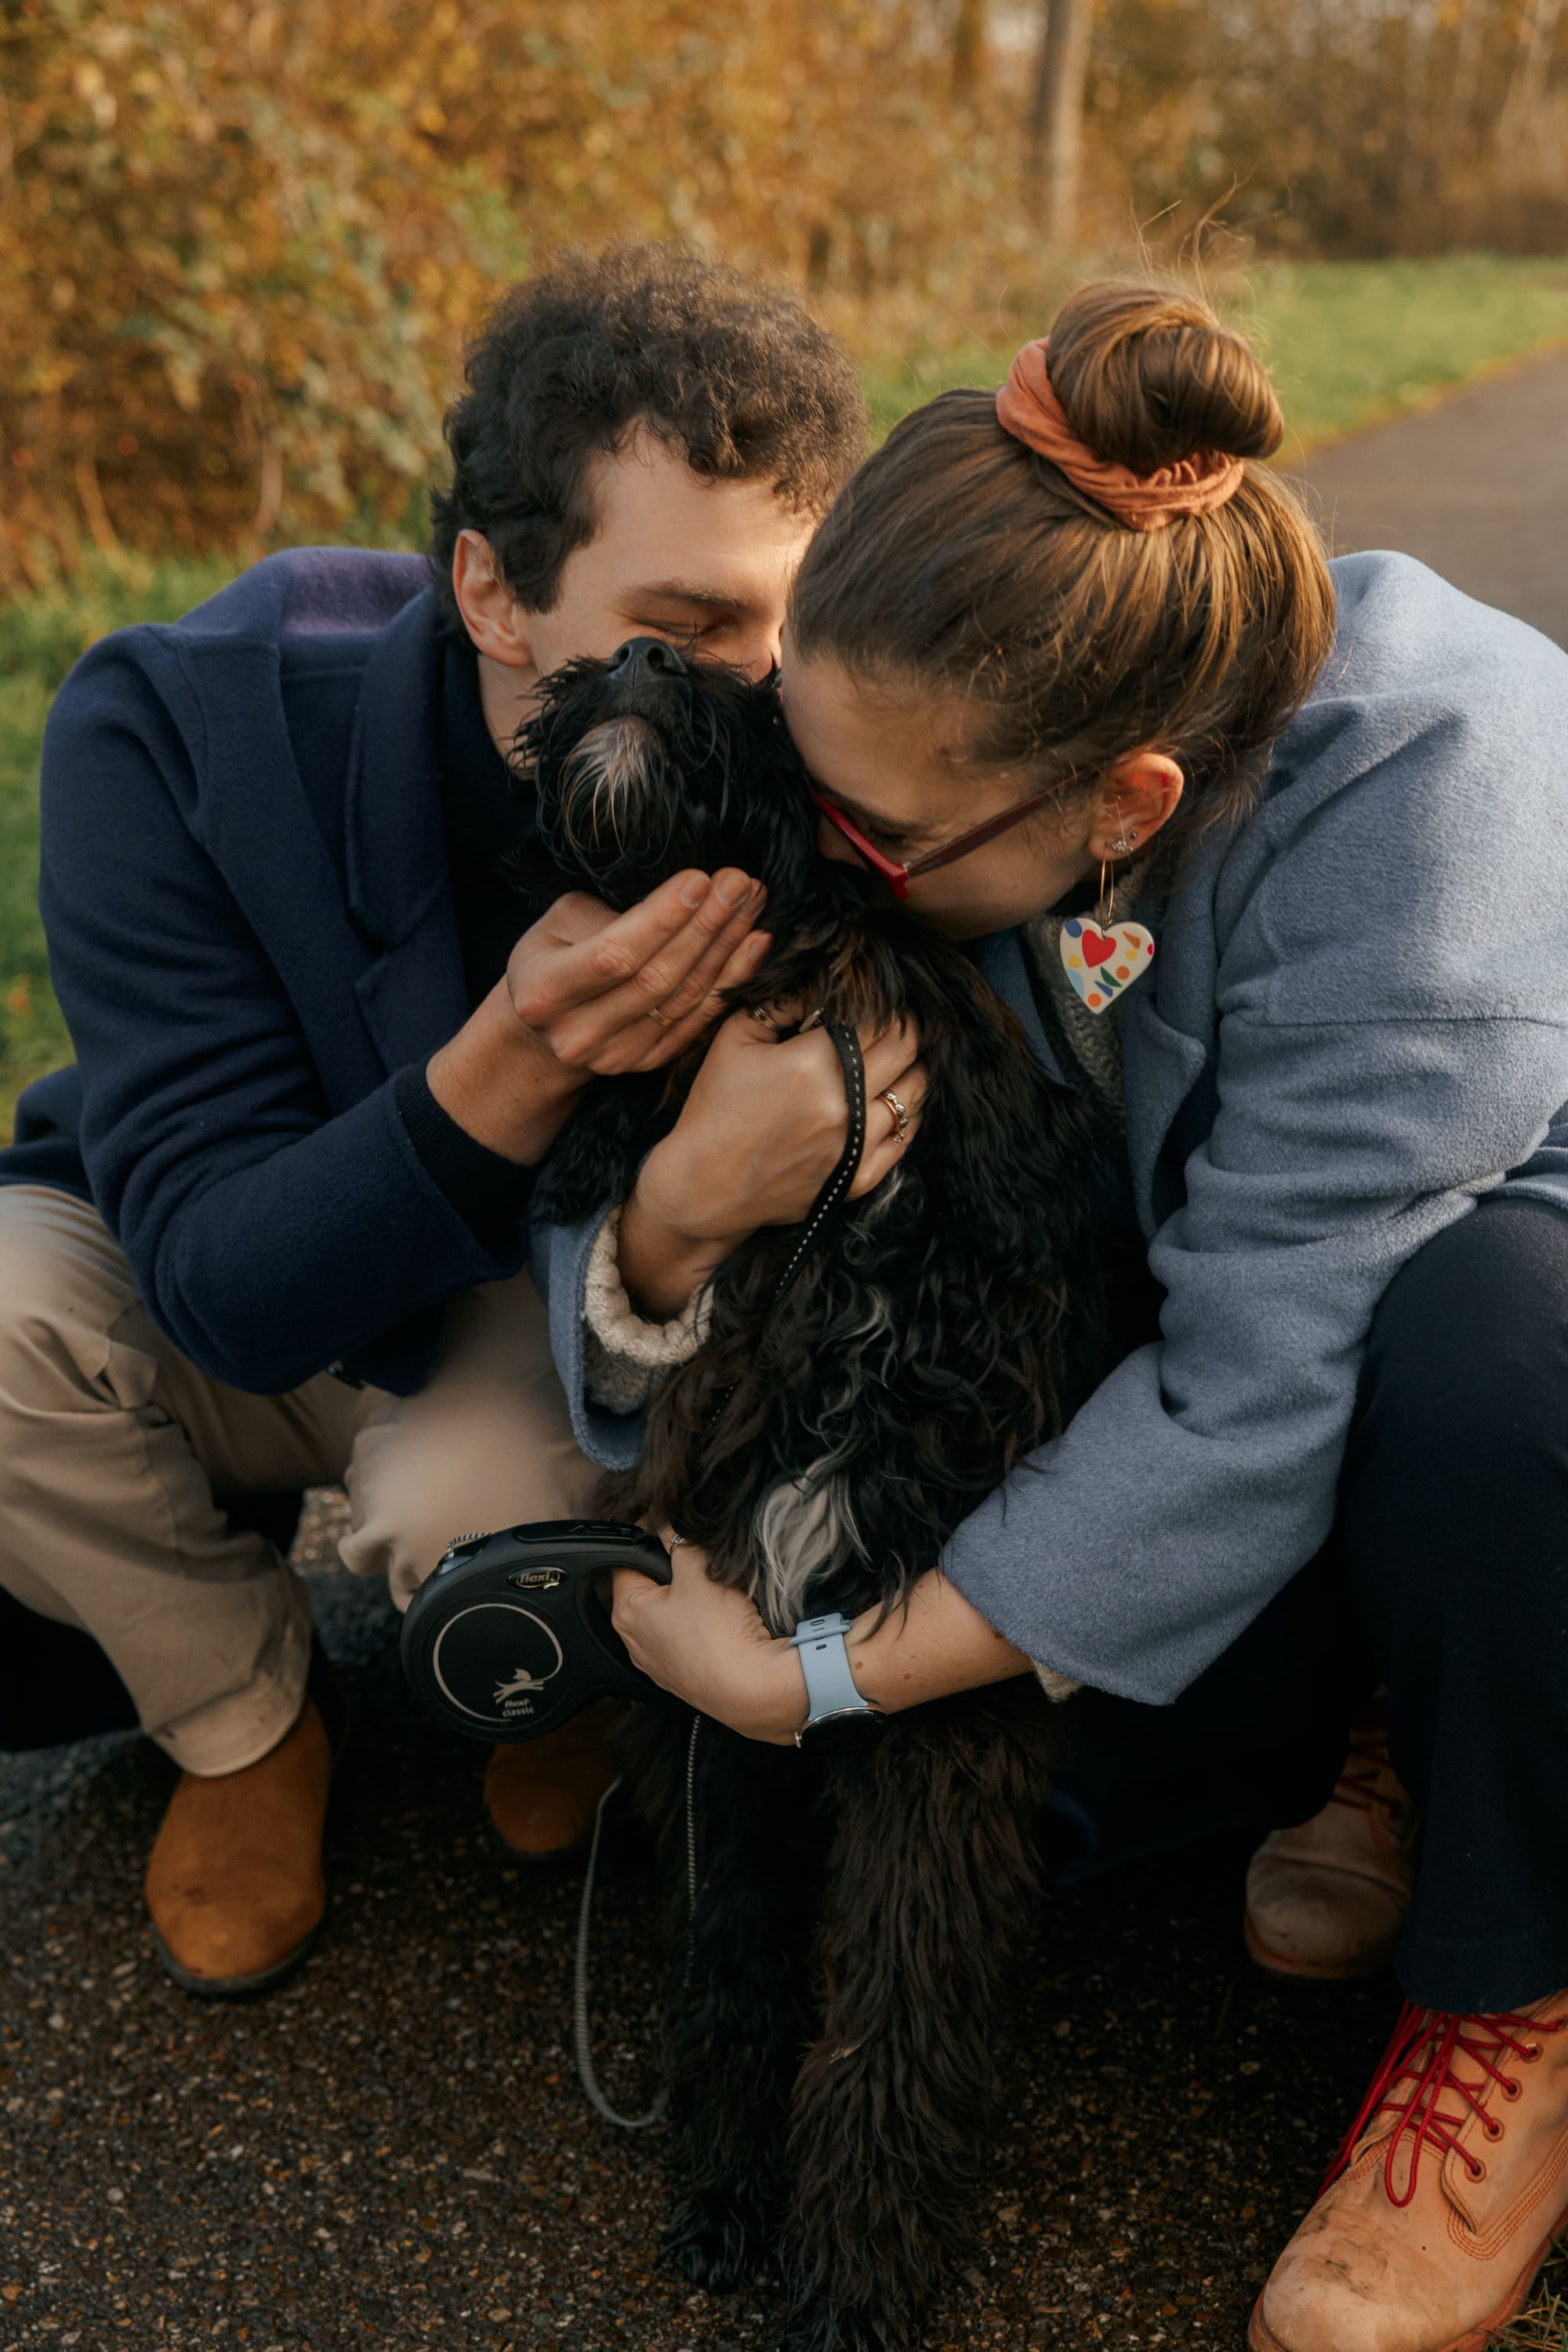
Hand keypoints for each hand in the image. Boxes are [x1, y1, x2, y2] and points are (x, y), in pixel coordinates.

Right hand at [426, 867, 769, 1162]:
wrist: (544, 1030)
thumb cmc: (553, 957)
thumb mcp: (558, 924)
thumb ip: (605, 916)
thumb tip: (673, 903)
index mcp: (543, 993)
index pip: (613, 955)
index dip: (660, 920)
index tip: (699, 879)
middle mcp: (577, 1034)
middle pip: (656, 978)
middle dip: (705, 926)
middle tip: (739, 883)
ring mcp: (614, 1056)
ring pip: (684, 998)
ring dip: (726, 947)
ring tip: (752, 902)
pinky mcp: (647, 1063)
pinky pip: (699, 1019)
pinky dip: (731, 980)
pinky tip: (756, 944)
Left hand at [611, 1533, 806, 1744]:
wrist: (751, 1689)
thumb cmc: (719, 1633)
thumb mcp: (699, 1571)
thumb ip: (681, 1542)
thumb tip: (671, 1526)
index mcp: (627, 1611)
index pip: (626, 1560)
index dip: (650, 1540)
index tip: (674, 1533)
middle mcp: (634, 1641)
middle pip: (649, 1587)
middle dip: (673, 1572)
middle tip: (701, 1565)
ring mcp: (658, 1663)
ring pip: (670, 1614)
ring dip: (690, 1599)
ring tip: (716, 1596)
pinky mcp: (683, 1676)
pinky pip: (686, 1638)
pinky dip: (700, 1626)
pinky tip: (721, 1623)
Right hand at [617, 1003, 926, 1316]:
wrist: (706, 1187)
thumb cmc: (716, 1108)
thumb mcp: (735, 1039)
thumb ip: (780, 1001)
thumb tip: (819, 981)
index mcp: (812, 1063)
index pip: (879, 1019)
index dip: (888, 1003)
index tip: (884, 998)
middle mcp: (842, 1104)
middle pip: (906, 1049)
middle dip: (908, 1028)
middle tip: (901, 1020)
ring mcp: (855, 1145)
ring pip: (916, 1091)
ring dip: (915, 1067)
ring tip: (902, 1057)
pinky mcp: (859, 1178)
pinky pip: (907, 1136)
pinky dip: (909, 1112)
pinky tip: (897, 1098)